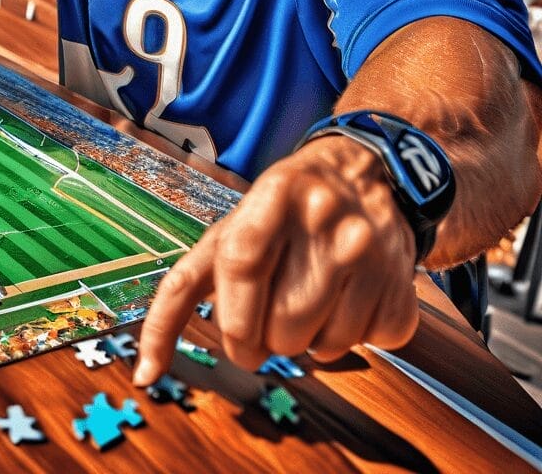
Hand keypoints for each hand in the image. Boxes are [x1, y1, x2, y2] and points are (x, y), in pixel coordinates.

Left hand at [133, 136, 419, 383]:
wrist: (364, 172)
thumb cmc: (277, 214)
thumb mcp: (230, 228)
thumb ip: (184, 292)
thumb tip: (144, 373)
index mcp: (270, 197)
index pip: (242, 264)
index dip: (234, 318)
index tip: (235, 343)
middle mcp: (321, 216)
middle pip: (282, 326)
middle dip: (268, 338)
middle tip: (273, 310)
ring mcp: (367, 246)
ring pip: (325, 346)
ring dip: (310, 340)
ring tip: (312, 295)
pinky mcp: (402, 277)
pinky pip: (370, 344)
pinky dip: (354, 337)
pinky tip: (351, 295)